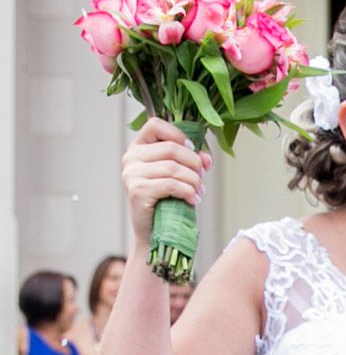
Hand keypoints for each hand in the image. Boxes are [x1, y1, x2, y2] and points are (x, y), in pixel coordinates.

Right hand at [120, 117, 210, 241]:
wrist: (156, 229)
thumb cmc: (169, 197)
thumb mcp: (181, 172)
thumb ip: (193, 159)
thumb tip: (206, 158)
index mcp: (139, 147)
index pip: (155, 125)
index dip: (178, 134)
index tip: (192, 149)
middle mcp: (130, 158)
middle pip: (172, 148)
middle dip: (194, 163)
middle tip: (201, 177)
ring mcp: (131, 174)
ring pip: (174, 168)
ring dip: (194, 181)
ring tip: (198, 191)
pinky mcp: (137, 191)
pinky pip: (171, 184)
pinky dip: (188, 191)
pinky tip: (193, 199)